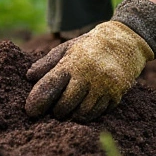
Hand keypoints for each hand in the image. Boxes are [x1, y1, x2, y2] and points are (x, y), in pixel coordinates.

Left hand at [24, 20, 153, 121]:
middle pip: (66, 105)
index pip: (51, 85)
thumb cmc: (90, 46)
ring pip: (82, 113)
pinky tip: (85, 106)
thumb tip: (29, 77)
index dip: (38, 100)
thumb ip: (48, 63)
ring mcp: (105, 87)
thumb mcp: (67, 48)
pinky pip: (98, 113)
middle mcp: (89, 76)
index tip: (30, 111)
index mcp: (73, 62)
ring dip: (72, 115)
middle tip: (54, 110)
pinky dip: (89, 114)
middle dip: (57, 111)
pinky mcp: (117, 95)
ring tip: (69, 110)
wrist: (126, 41)